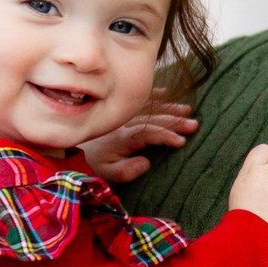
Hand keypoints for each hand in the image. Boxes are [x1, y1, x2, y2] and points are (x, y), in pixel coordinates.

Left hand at [79, 102, 199, 184]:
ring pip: (149, 108)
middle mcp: (123, 123)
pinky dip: (153, 95)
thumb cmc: (93, 164)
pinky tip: (166, 93)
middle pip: (153, 118)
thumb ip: (125, 171)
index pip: (148, 133)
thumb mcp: (106, 174)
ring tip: (187, 110)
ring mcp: (122, 115)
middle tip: (194, 124)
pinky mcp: (120, 111)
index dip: (165, 136)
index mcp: (121, 138)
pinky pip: (138, 100)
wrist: (73, 149)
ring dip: (169, 108)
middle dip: (174, 121)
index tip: (181, 141)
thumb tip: (146, 162)